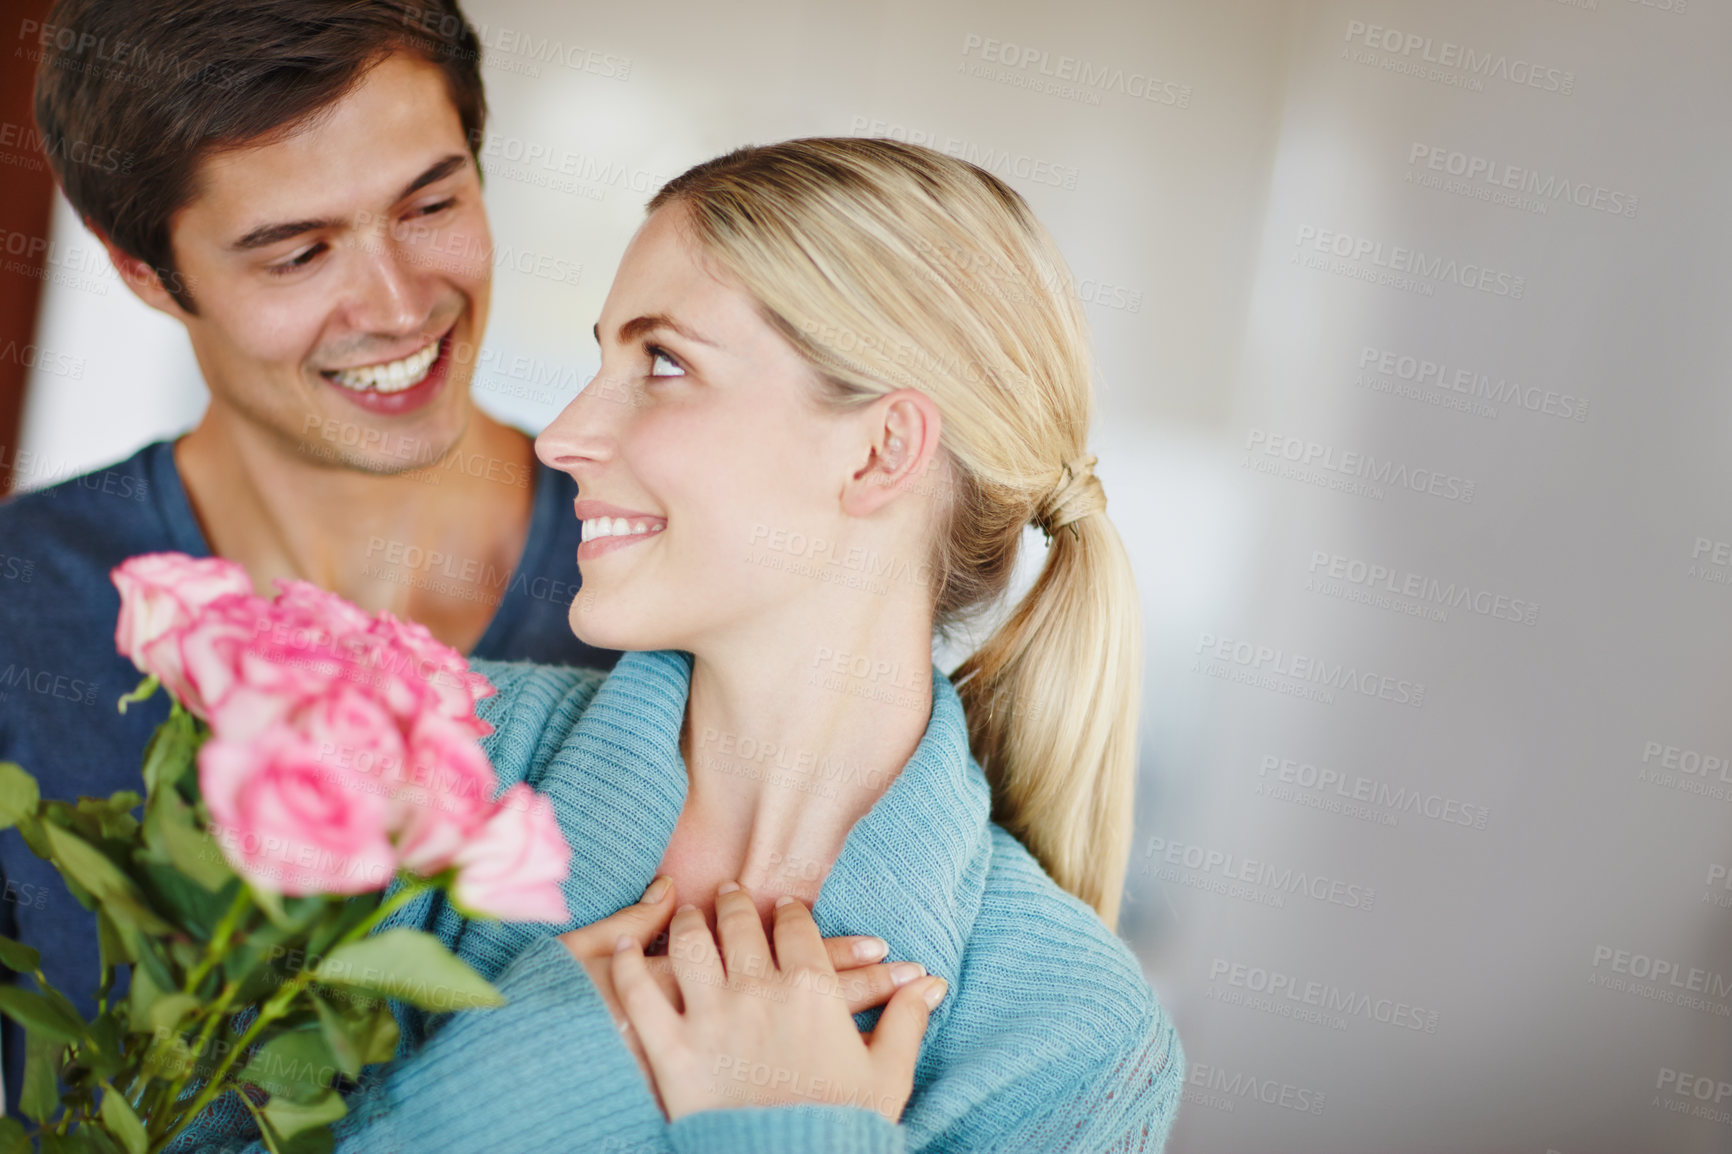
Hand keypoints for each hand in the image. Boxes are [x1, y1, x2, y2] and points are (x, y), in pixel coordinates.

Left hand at [610, 880, 946, 1122]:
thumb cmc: (842, 1127)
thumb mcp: (886, 1074)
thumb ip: (906, 1021)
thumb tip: (932, 986)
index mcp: (811, 990)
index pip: (796, 928)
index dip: (790, 911)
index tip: (784, 905)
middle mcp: (759, 991)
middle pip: (740, 926)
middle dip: (734, 903)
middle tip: (728, 892)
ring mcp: (711, 1019)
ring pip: (691, 947)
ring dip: (687, 923)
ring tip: (685, 914)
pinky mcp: (672, 1052)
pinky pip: (642, 996)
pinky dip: (628, 968)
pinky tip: (622, 950)